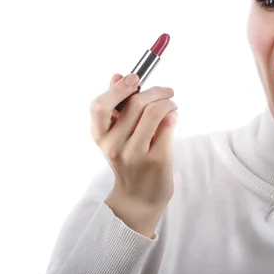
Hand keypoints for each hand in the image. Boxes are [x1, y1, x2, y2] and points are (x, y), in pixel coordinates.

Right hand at [89, 73, 177, 236]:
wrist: (138, 198)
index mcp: (101, 136)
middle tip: (167, 91)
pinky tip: (173, 117)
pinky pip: (168, 126)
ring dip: (167, 102)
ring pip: (154, 112)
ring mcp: (135, 154)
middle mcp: (114, 146)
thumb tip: (117, 75)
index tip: (135, 78)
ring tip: (172, 104)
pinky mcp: (156, 160)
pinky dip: (173, 115)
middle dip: (155, 91)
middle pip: (135, 104)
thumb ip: (117, 107)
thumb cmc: (129, 160)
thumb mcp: (116, 135)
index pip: (100, 106)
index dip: (118, 88)